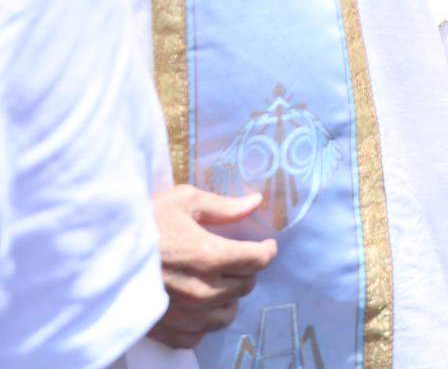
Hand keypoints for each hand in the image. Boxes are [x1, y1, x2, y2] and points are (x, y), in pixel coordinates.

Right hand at [147, 186, 278, 349]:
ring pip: (226, 314)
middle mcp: (201, 290)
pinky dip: (202, 323)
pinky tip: (196, 307)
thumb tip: (255, 202)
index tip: (263, 244)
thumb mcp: (182, 202)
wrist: (92, 253)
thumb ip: (223, 206)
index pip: (258, 261)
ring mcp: (183, 314)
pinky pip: (197, 336)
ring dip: (228, 298)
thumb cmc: (139, 222)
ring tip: (217, 283)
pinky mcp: (163, 330)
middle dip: (246, 270)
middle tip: (235, 258)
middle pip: (245, 286)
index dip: (265, 250)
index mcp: (209, 256)